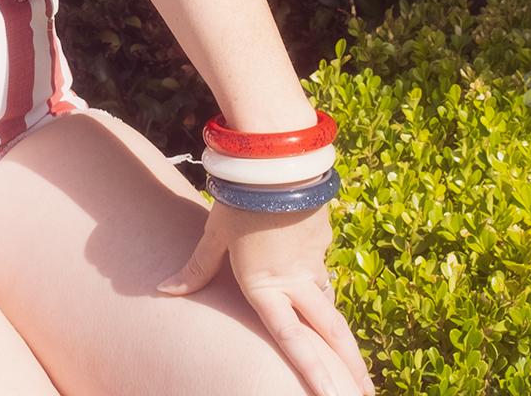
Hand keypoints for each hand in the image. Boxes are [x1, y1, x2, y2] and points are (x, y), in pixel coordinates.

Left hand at [158, 199, 371, 395]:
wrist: (275, 158)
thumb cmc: (238, 199)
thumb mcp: (214, 236)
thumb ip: (196, 268)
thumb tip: (163, 289)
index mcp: (266, 285)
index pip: (292, 340)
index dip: (314, 371)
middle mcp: (297, 279)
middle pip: (333, 331)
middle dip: (352, 365)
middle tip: (367, 393)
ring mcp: (315, 258)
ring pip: (328, 299)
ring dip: (334, 324)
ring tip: (342, 347)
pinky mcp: (324, 235)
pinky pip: (320, 261)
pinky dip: (313, 270)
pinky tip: (300, 257)